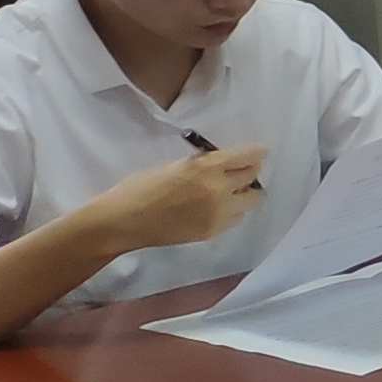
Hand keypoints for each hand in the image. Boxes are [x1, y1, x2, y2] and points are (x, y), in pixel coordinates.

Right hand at [91, 146, 268, 253]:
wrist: (123, 221)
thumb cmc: (139, 187)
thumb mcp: (172, 165)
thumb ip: (201, 164)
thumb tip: (220, 163)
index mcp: (206, 168)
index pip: (247, 157)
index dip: (256, 152)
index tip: (259, 151)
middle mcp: (219, 190)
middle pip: (253, 178)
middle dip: (250, 172)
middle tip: (242, 170)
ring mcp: (218, 214)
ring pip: (250, 201)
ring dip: (244, 193)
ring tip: (229, 191)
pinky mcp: (213, 231)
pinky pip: (235, 218)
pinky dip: (232, 210)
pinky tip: (217, 207)